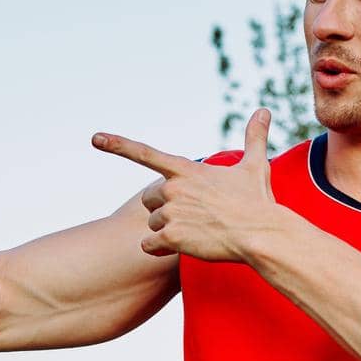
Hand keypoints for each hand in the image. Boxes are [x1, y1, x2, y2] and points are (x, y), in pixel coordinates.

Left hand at [91, 108, 278, 261]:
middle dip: (165, 208)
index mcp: (185, 170)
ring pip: (152, 224)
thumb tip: (264, 110)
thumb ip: (254, 138)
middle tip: (194, 216)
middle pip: (148, 199)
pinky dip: (160, 250)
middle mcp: (172, 188)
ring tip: (197, 231)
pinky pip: (148, 245)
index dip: (118, 145)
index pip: (145, 153)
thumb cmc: (257, 202)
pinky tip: (183, 247)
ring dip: (168, 231)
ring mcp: (170, 212)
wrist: (260, 234)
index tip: (95, 138)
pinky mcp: (170, 237)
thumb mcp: (255, 166)